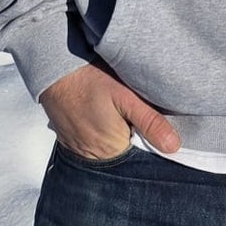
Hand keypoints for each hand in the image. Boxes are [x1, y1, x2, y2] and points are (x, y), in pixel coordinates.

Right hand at [40, 64, 180, 160]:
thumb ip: (149, 121)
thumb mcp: (125, 96)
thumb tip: (174, 146)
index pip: (142, 154)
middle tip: (136, 111)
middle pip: (126, 151)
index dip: (152, 139)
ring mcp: (79, 149)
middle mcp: (94, 156)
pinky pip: (93, 142)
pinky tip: (103, 113)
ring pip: (111, 147)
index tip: (156, 123)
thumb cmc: (88, 80)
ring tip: (119, 111)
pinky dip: (102, 130)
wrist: (52, 68)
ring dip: (118, 132)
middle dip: (136, 135)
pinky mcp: (70, 139)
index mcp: (112, 149)